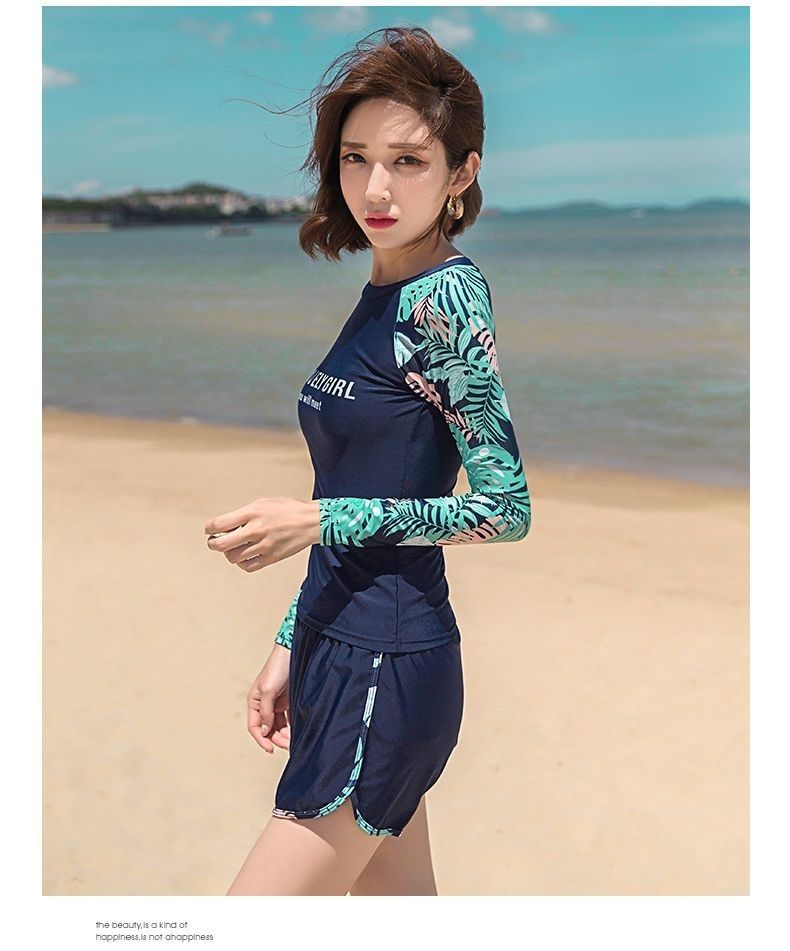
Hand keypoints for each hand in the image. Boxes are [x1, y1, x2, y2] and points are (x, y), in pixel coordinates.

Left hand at [204, 497, 319, 570]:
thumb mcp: (262, 503)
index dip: (209, 528)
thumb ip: (243, 515)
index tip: (210, 530)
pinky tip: (245, 556)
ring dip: (229, 553)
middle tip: (214, 542)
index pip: (218, 524)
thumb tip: (224, 527)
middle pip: (221, 545)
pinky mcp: (271, 558)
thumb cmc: (286, 509)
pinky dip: (242, 563)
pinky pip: (247, 566)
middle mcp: (256, 529)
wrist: (311, 521)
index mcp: (252, 512)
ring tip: (233, 548)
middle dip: (213, 544)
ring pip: (233, 557)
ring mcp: (264, 545)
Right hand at [248, 644, 291, 753]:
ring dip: (285, 735)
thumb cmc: (278, 667)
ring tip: (294, 741)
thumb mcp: (268, 690)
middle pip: (268, 729)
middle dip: (277, 739)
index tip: (271, 749)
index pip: (254, 726)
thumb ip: (265, 712)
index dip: (261, 739)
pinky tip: (298, 732)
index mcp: (255, 701)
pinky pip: (289, 719)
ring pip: (279, 726)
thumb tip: (264, 731)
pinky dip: (292, 727)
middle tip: (288, 745)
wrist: (294, 652)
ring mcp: (277, 703)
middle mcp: (265, 704)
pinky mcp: (289, 701)